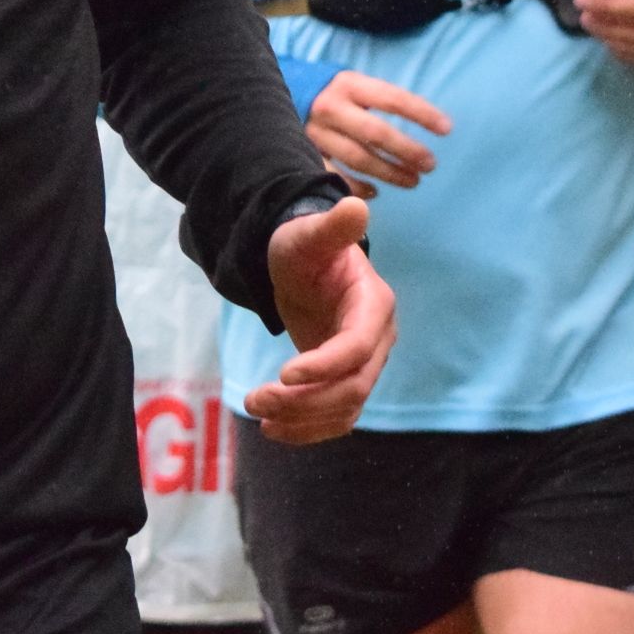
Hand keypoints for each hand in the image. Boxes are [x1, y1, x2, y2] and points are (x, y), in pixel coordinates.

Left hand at [246, 196, 396, 444]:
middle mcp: (377, 339)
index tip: (284, 375)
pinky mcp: (345, 379)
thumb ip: (332, 227)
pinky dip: (308, 428)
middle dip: (306, 400)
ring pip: (344, 407)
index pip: (358, 347)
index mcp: (374, 305)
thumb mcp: (309, 234)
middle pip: (352, 386)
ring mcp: (363, 364)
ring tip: (258, 415)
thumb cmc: (304, 247)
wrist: (302, 266)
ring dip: (303, 420)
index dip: (325, 366)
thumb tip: (355, 204)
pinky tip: (274, 429)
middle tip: (256, 400)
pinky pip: (335, 415)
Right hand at [304, 69, 451, 196]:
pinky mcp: (304, 154)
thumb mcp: (358, 86)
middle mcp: (330, 107)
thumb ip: (385, 101)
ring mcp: (315, 133)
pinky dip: (358, 187)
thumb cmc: (337, 96)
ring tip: (413, 180)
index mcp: (349, 84)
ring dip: (389, 172)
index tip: (446, 129)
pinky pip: (335, 176)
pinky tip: (377, 191)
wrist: (285, 98)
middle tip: (430, 164)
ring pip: (358, 158)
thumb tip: (433, 123)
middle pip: (375, 132)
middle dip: (407, 150)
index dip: (421, 114)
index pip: (392, 99)